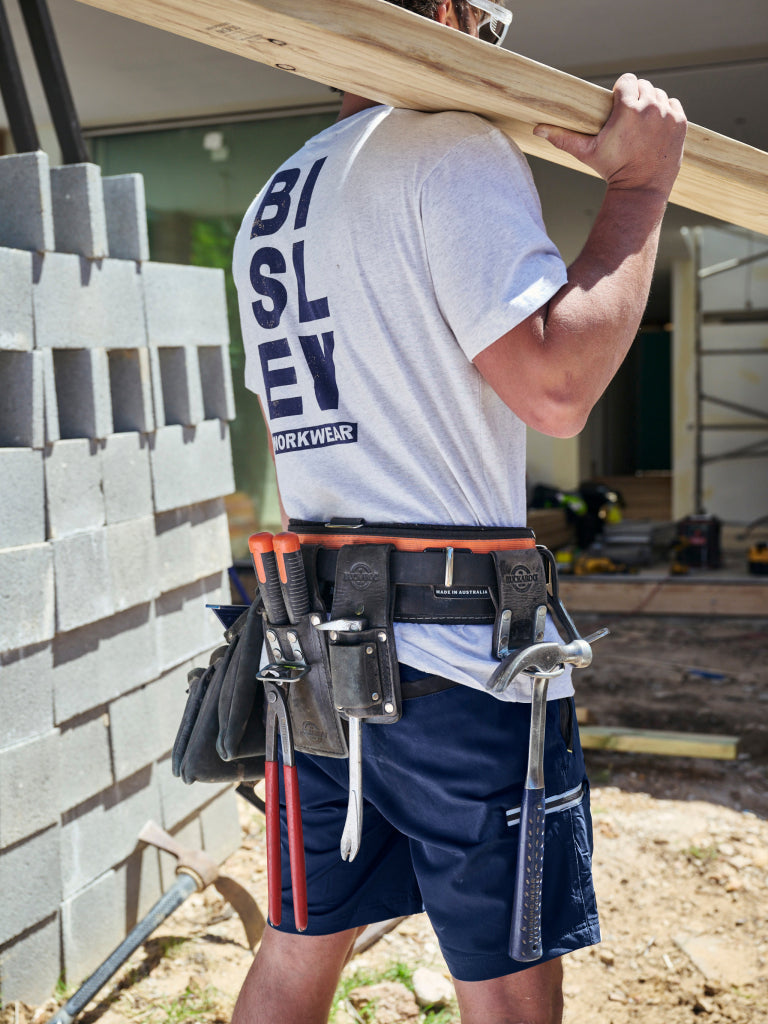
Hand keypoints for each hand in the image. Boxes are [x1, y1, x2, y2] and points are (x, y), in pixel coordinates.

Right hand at [533, 73, 686, 197]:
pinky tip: (655, 128)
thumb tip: (537, 129)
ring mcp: (668, 115)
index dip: (621, 92)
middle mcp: (651, 107)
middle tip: (628, 118)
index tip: (618, 105)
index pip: (627, 80)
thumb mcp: (587, 153)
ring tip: (641, 123)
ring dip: (651, 104)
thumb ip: (563, 138)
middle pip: (643, 85)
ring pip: (659, 94)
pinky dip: (666, 113)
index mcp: (628, 108)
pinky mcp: (680, 123)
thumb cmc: (612, 170)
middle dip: (635, 97)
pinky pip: (673, 105)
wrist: (641, 189)